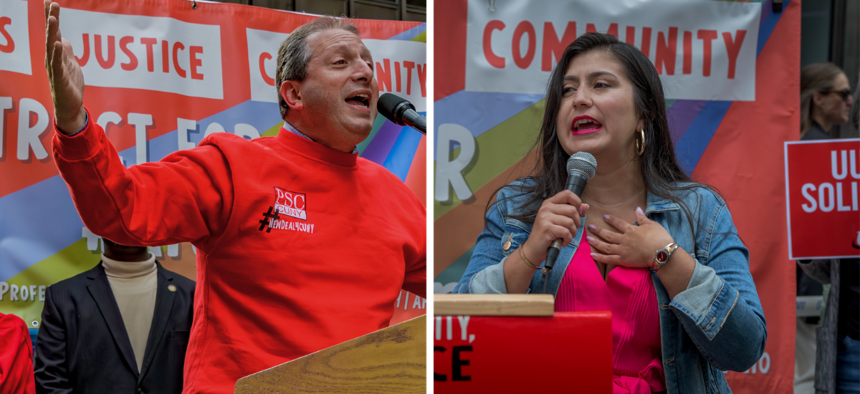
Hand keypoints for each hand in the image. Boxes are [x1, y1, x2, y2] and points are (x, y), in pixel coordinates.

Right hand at [44, 0, 85, 133]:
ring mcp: (55, 68)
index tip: (50, 1)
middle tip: (52, 3)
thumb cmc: (70, 85)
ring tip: (53, 19)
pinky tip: (57, 43)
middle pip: (51, 35)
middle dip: (51, 19)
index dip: (51, 17)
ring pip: (52, 47)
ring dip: (52, 33)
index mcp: (55, 54)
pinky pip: (57, 64)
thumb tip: (61, 38)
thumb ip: (66, 51)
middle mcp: (52, 58)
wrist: (70, 106)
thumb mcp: (71, 64)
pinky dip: (57, 53)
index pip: (53, 32)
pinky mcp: (60, 78)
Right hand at [522, 190, 588, 263]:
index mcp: (549, 203)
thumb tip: (586, 206)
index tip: (577, 213)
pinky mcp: (547, 228)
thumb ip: (572, 212)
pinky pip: (566, 232)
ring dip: (572, 233)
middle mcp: (546, 208)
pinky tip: (563, 242)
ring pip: (570, 222)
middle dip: (577, 222)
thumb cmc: (547, 235)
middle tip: (570, 230)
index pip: (567, 194)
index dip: (577, 202)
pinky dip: (568, 239)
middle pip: (572, 209)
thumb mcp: (560, 221)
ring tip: (566, 237)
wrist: (533, 249)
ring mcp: (545, 217)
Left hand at [586, 206, 673, 267]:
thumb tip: (637, 208)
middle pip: (608, 234)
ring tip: (588, 239)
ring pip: (606, 246)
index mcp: (631, 230)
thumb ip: (642, 218)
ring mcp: (622, 250)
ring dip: (596, 243)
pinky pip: (609, 259)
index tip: (604, 216)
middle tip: (590, 226)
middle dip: (598, 230)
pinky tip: (592, 255)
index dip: (611, 219)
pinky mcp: (623, 261)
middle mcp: (624, 239)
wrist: (662, 253)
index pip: (619, 223)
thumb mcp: (652, 225)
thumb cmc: (660, 238)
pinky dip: (600, 257)